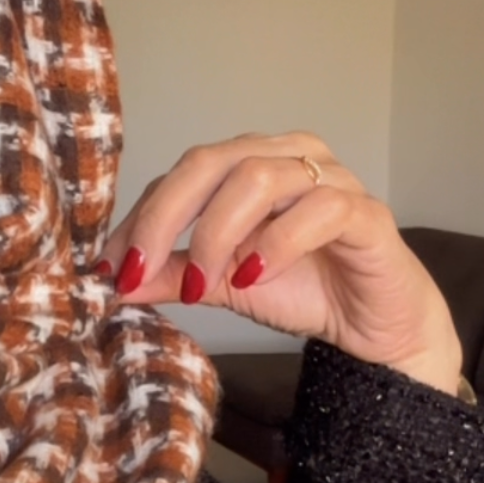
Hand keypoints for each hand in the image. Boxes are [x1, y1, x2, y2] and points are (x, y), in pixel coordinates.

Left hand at [103, 132, 463, 394]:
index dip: (141, 217)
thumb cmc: (304, 288)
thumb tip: (112, 280)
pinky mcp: (367, 213)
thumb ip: (174, 273)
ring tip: (203, 281)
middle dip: (166, 217)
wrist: (375, 326)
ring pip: (261, 178)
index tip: (108, 266)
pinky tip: (255, 274)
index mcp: (250, 162)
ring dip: (218, 232)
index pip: (182, 174)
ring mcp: (332, 179)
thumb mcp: (223, 283)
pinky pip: (319, 210)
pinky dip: (277, 241)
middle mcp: (290, 156)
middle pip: (212, 161)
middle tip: (138, 268)